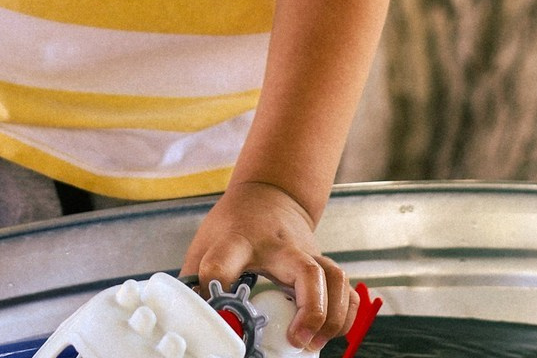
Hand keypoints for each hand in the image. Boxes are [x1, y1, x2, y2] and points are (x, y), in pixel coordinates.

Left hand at [181, 181, 354, 351]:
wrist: (269, 194)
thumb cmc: (234, 225)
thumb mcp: (206, 245)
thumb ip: (196, 282)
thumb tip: (189, 325)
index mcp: (238, 241)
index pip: (222, 259)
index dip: (215, 284)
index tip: (215, 308)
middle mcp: (280, 246)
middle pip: (305, 270)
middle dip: (309, 309)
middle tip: (295, 339)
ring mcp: (307, 253)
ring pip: (334, 278)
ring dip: (330, 315)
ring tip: (310, 343)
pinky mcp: (323, 266)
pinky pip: (347, 289)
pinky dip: (346, 314)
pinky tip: (330, 333)